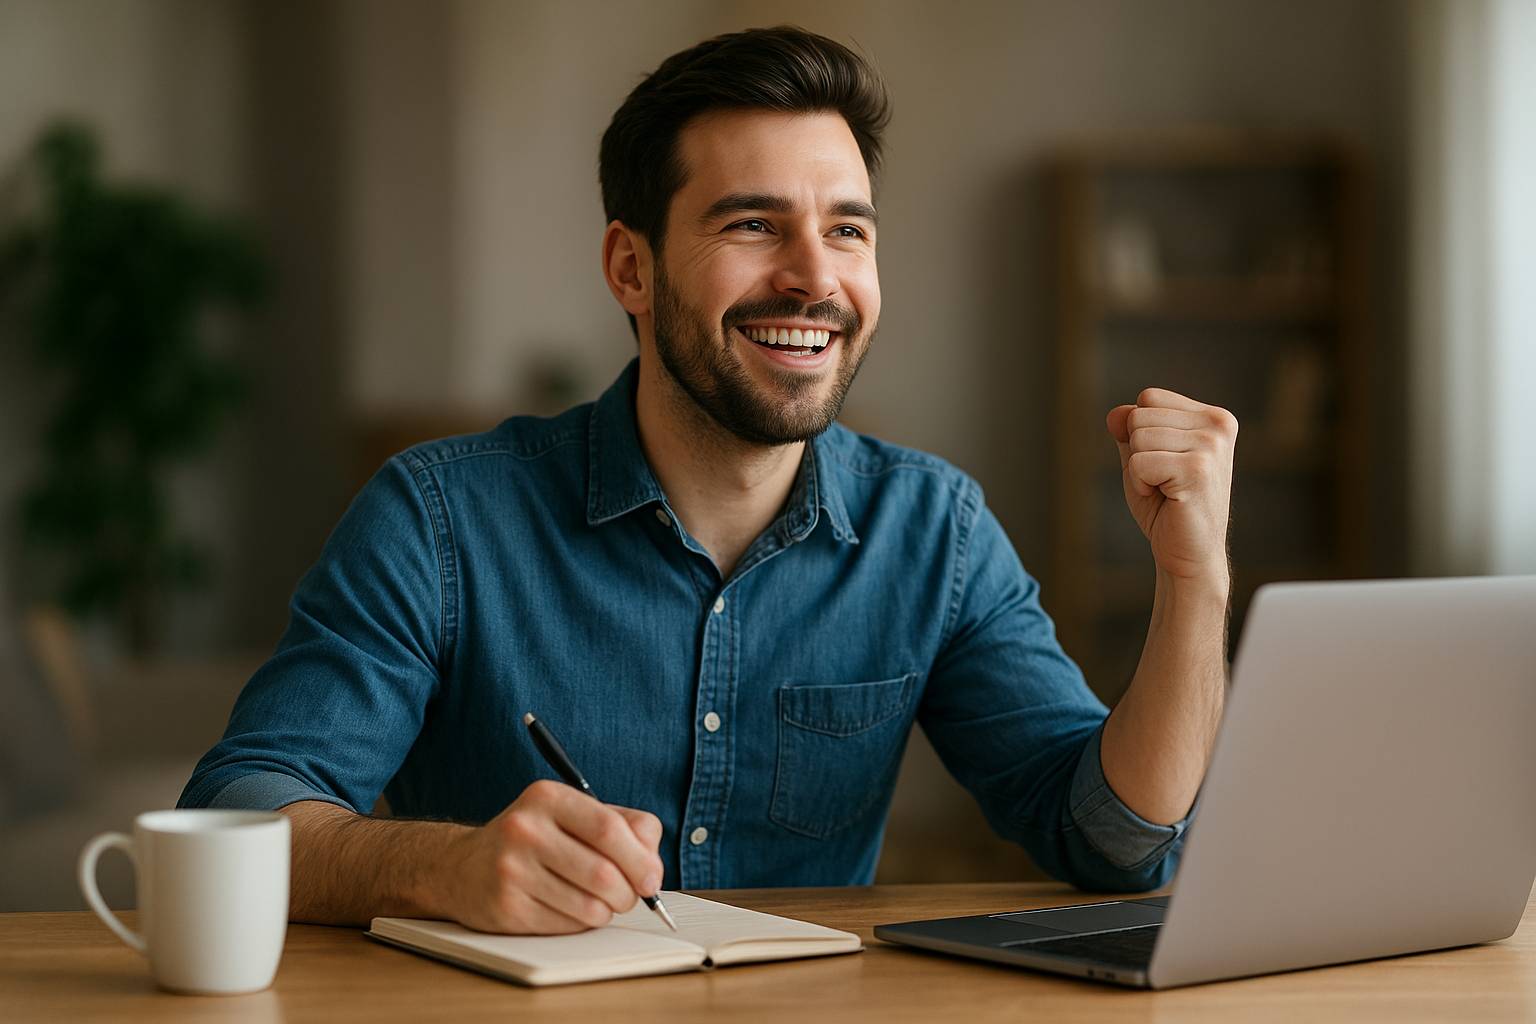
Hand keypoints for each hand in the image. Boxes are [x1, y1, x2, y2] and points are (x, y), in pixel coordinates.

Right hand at [445, 780, 663, 934]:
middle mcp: (525, 829)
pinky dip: (581, 924)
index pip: (609, 829)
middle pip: (604, 873)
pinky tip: (569, 909)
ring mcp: (512, 870)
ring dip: (607, 911)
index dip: (641, 859)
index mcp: (548, 797)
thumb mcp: (574, 814)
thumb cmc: (534, 840)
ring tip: (598, 901)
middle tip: (629, 896)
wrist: (462, 867)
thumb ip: (624, 825)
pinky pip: (568, 926)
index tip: (652, 879)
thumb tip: (652, 863)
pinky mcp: (506, 908)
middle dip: (629, 893)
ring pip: (590, 907)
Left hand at [1106, 388, 1237, 586]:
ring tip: (1166, 490)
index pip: (1149, 397)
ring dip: (1140, 470)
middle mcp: (1218, 424)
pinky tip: (1166, 498)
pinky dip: (1141, 484)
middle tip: (1163, 481)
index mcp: (1213, 416)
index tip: (1163, 462)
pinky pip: (1139, 462)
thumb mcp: (1142, 458)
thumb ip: (1129, 430)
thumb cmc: (1167, 506)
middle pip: (1139, 415)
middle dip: (1138, 452)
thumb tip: (1115, 413)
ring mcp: (1211, 445)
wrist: (1189, 554)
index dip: (1140, 432)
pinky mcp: (1198, 469)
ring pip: (1137, 437)